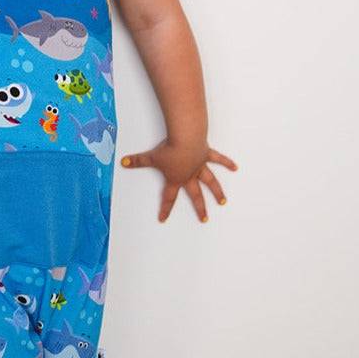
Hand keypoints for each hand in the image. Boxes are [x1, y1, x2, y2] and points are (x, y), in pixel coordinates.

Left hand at [120, 138, 237, 222]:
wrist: (185, 138)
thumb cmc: (169, 149)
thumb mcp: (150, 157)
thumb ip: (137, 161)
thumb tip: (123, 162)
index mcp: (176, 179)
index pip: (168, 198)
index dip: (165, 209)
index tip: (163, 219)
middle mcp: (190, 175)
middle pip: (195, 195)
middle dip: (200, 208)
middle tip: (204, 219)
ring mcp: (200, 166)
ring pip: (211, 182)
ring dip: (217, 192)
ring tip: (223, 201)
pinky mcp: (207, 154)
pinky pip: (218, 160)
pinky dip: (227, 163)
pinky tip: (235, 168)